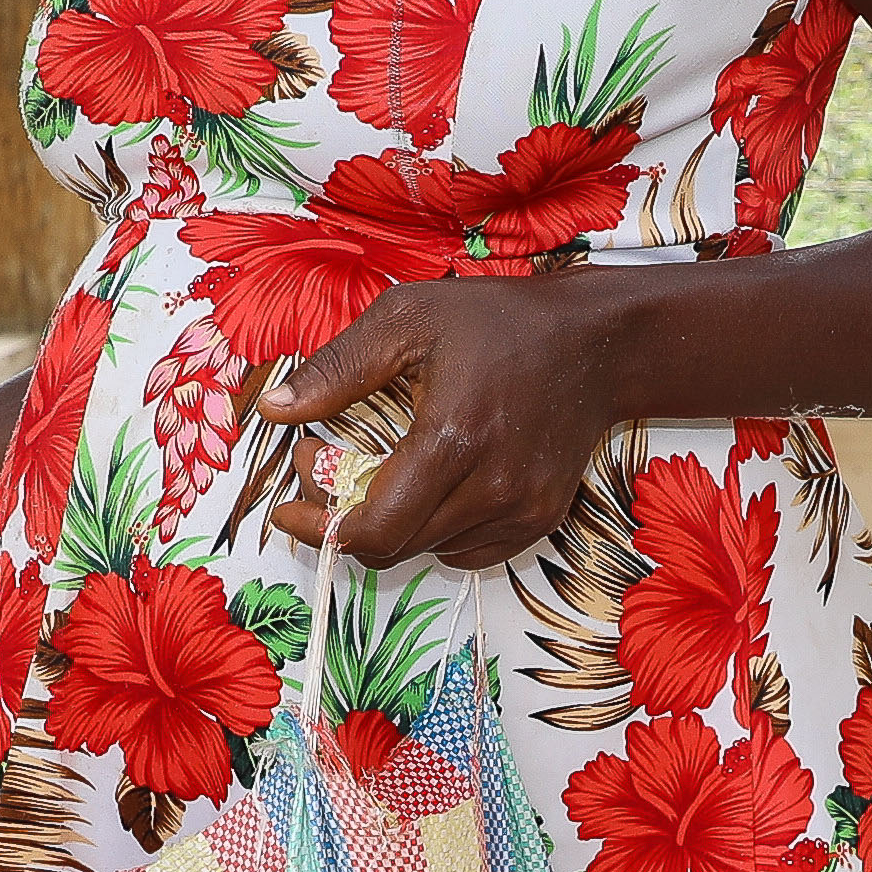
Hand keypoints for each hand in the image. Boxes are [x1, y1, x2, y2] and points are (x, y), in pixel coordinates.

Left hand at [255, 267, 657, 572]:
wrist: (596, 343)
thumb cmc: (499, 322)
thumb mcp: (408, 319)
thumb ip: (337, 369)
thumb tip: (275, 410)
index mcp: (452, 439)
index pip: (375, 529)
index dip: (321, 526)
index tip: (292, 498)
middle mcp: (491, 487)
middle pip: (393, 547)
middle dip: (343, 517)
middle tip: (325, 468)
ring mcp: (520, 510)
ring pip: (427, 551)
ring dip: (390, 523)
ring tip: (379, 469)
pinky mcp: (539, 520)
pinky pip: (466, 552)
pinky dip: (434, 532)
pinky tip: (429, 487)